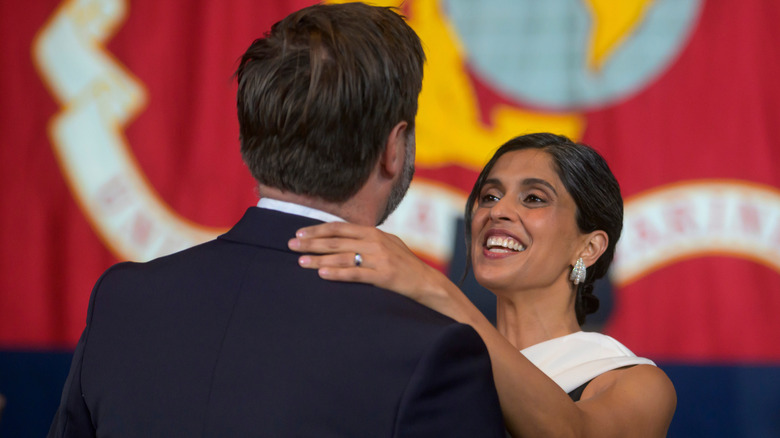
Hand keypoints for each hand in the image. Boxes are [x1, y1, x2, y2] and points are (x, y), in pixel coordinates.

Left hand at [288, 222, 448, 305]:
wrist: (426, 282)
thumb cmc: (404, 264)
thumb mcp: (387, 244)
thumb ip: (366, 239)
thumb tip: (342, 237)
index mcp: (373, 233)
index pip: (340, 228)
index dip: (318, 230)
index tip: (299, 233)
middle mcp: (375, 242)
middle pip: (337, 241)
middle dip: (312, 243)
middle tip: (290, 245)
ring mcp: (379, 259)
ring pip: (343, 257)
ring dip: (319, 259)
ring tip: (301, 261)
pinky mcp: (383, 276)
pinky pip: (356, 274)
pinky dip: (337, 274)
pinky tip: (322, 275)